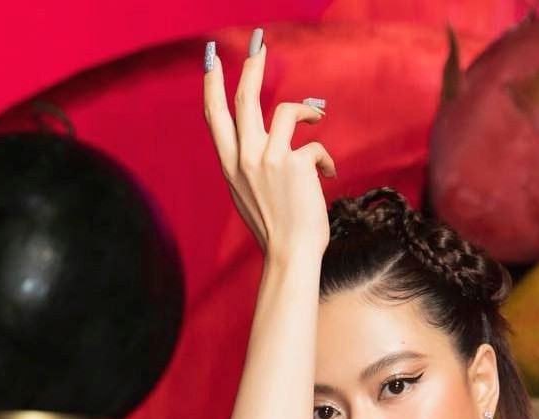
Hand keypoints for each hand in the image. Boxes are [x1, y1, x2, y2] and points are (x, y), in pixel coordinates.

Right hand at [203, 36, 336, 258]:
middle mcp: (244, 159)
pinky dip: (325, 160)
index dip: (212, 85)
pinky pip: (314, 145)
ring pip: (284, 111)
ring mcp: (269, 160)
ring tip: (316, 116)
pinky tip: (328, 175)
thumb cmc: (275, 231)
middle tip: (259, 43)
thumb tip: (265, 142)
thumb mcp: (250, 195)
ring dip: (305, 109)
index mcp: (230, 167)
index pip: (215, 116)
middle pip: (244, 99)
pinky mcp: (295, 164)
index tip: (211, 59)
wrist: (289, 256)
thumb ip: (249, 166)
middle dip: (252, 67)